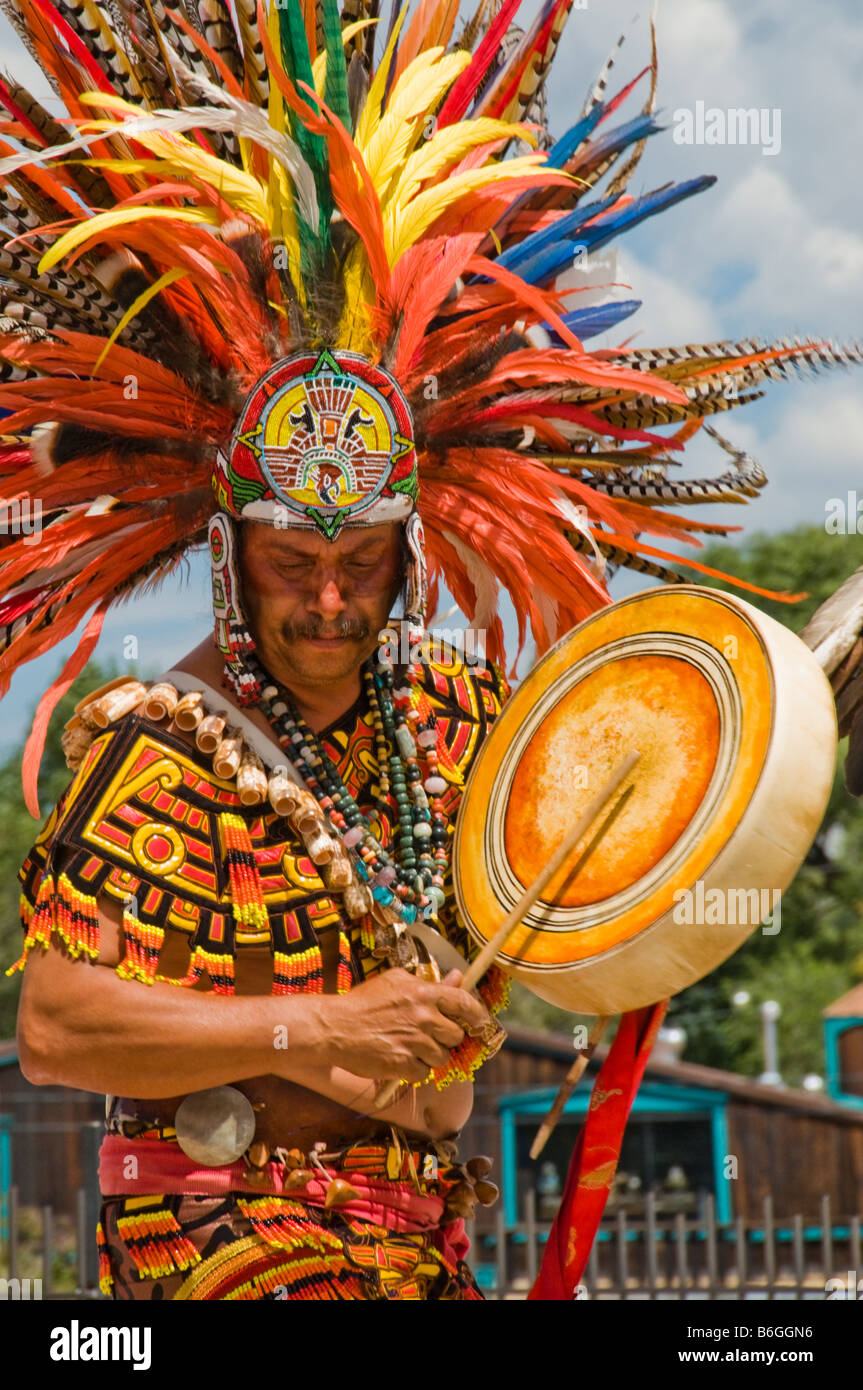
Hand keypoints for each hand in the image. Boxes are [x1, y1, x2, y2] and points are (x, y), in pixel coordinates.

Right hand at [319, 968, 492, 1081]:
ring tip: (407, 1046)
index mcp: (423, 993)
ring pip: (441, 1057)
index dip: (477, 1015)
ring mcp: (414, 1042)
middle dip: (445, 1038)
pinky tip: (397, 1058)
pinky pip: (423, 1073)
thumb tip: (457, 978)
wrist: (334, 1027)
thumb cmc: (363, 1003)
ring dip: (428, 1056)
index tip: (479, 1023)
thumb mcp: (396, 982)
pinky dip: (413, 1070)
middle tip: (427, 1035)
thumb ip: (429, 983)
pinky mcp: (403, 1065)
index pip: (464, 1003)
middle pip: (455, 1035)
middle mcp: (423, 1017)